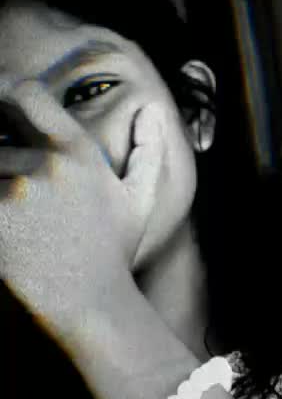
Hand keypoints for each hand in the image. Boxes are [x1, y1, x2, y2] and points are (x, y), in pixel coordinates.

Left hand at [0, 79, 164, 338]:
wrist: (93, 305)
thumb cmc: (113, 253)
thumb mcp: (140, 199)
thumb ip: (148, 149)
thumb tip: (151, 110)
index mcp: (78, 151)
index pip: (28, 94)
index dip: (8, 93)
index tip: (4, 105)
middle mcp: (48, 165)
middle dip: (3, 162)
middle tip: (20, 187)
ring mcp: (18, 193)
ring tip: (20, 216)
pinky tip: (9, 231)